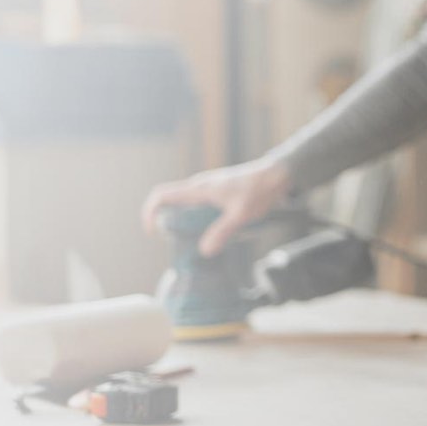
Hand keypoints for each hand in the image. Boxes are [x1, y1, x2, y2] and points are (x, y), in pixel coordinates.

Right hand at [139, 161, 291, 255]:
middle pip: (170, 201)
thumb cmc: (259, 190)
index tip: (152, 232)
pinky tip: (208, 233)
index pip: (162, 195)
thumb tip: (204, 251)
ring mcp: (208, 188)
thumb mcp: (240, 214)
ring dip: (181, 221)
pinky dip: (194, 218)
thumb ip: (222, 232)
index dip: (150, 212)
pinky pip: (197, 205)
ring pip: (184, 204)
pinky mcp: (217, 191)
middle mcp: (199, 186)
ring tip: (191, 242)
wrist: (276, 174)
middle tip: (174, 244)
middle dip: (165, 221)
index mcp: (199, 189)